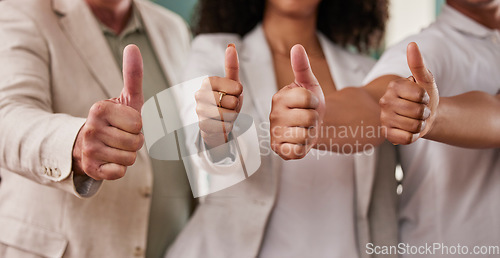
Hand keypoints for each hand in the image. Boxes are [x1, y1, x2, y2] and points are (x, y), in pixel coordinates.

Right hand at [72, 44, 144, 179]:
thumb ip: (132, 75)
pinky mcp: (90, 169)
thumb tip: (132, 46)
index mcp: (99, 108)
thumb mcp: (126, 98)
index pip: (138, 123)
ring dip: (128, 155)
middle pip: (136, 142)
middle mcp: (90, 128)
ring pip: (130, 158)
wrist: (90, 144)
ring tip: (115, 148)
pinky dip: (119, 169)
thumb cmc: (115, 120)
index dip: (137, 125)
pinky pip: (120, 172)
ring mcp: (88, 150)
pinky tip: (109, 161)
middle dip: (134, 142)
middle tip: (121, 137)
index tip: (124, 123)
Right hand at [195, 44, 242, 147]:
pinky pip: (224, 127)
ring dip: (232, 117)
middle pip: (232, 101)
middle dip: (235, 106)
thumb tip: (231, 46)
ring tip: (226, 115)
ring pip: (228, 115)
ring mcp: (199, 111)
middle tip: (229, 106)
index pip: (235, 86)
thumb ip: (232, 66)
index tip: (234, 93)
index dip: (239, 92)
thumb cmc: (227, 100)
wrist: (218, 123)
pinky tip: (221, 124)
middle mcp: (200, 94)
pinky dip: (227, 127)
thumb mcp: (233, 83)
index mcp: (208, 81)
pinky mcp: (202, 126)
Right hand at [270, 44, 324, 159]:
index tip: (310, 103)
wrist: (310, 126)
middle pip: (309, 117)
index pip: (308, 98)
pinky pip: (297, 151)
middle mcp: (274, 115)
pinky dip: (303, 147)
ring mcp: (275, 133)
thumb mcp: (309, 84)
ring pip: (305, 134)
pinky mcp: (279, 149)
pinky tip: (299, 142)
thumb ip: (302, 66)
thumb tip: (296, 46)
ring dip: (310, 133)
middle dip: (314, 119)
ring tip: (304, 129)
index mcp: (279, 97)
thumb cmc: (308, 104)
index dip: (316, 102)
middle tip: (308, 119)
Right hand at [379, 42, 438, 144]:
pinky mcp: (386, 133)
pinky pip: (406, 138)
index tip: (422, 97)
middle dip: (424, 113)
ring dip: (420, 125)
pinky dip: (413, 136)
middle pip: (416, 112)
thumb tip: (412, 44)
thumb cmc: (425, 96)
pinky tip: (409, 130)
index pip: (419, 96)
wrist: (425, 116)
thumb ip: (418, 63)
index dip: (426, 98)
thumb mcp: (425, 80)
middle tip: (419, 110)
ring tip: (415, 120)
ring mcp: (384, 118)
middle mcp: (384, 101)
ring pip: (412, 126)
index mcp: (393, 86)